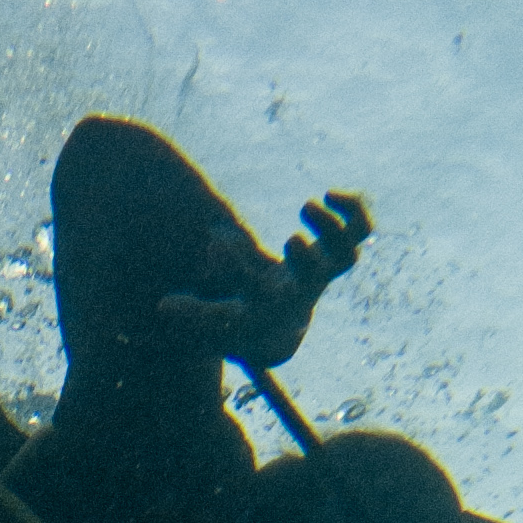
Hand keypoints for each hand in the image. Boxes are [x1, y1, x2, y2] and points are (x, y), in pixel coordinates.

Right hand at [155, 189, 373, 369]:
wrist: (279, 327)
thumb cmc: (242, 319)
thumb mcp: (214, 320)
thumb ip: (192, 313)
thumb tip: (163, 306)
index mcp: (272, 307)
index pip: (260, 293)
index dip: (238, 271)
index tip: (214, 248)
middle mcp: (304, 291)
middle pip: (316, 278)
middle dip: (306, 260)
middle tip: (292, 240)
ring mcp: (323, 271)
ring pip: (347, 252)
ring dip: (332, 228)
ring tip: (309, 206)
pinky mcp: (334, 251)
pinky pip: (359, 229)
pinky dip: (352, 210)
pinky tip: (331, 195)